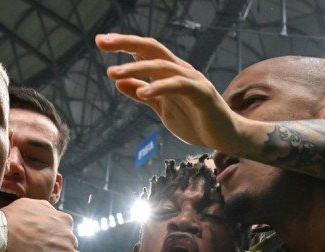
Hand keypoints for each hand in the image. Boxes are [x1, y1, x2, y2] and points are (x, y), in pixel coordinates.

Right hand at [0, 198, 101, 251]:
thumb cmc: (10, 219)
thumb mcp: (30, 204)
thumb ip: (45, 208)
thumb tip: (51, 212)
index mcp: (63, 220)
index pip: (66, 230)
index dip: (56, 237)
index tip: (46, 241)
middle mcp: (69, 235)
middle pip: (71, 244)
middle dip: (62, 249)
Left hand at [95, 33, 244, 151]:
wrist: (224, 137)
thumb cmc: (194, 120)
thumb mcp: (162, 107)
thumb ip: (143, 93)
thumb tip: (118, 82)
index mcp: (169, 71)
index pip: (144, 50)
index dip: (123, 44)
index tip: (100, 41)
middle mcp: (180, 69)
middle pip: (151, 48)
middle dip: (125, 43)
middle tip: (100, 42)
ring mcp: (192, 79)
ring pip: (161, 66)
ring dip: (135, 68)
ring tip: (113, 73)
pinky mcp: (202, 93)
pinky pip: (178, 85)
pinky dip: (159, 87)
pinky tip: (141, 92)